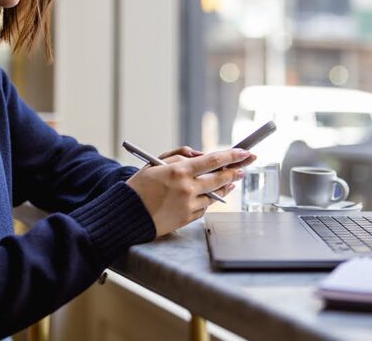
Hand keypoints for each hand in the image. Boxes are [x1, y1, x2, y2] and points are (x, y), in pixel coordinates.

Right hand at [126, 148, 251, 236]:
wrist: (126, 214)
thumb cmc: (139, 186)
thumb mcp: (155, 162)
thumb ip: (179, 154)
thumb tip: (200, 155)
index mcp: (179, 171)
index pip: (213, 160)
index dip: (232, 156)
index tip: (245, 153)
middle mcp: (187, 189)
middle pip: (220, 178)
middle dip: (235, 172)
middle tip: (244, 168)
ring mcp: (188, 205)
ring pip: (214, 194)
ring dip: (225, 187)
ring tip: (231, 182)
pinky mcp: (187, 219)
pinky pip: (204, 207)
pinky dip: (208, 200)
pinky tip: (211, 195)